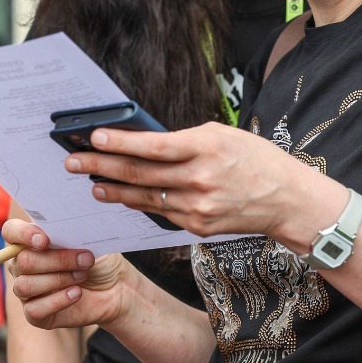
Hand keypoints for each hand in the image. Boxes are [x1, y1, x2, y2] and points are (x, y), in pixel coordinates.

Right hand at [2, 218, 133, 331]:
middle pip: (23, 261)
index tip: (44, 240)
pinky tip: (77, 293)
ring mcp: (26, 290)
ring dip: (59, 279)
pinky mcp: (35, 314)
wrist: (116, 288)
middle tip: (85, 259)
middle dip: (57, 260)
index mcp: (30, 240)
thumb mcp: (89, 240)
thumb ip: (71, 232)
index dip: (23, 234)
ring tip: (82, 275)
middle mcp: (22, 265)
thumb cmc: (99, 260)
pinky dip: (58, 300)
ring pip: (26, 285)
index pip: (11, 231)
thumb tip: (63, 226)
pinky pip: (34, 309)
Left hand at [61, 121, 346, 253]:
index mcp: (207, 149)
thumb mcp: (224, 136)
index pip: (154, 147)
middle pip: (141, 174)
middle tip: (73, 162)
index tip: (93, 137)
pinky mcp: (197, 227)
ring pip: (145, 198)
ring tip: (90, 183)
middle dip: (102, 167)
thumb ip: (185, 139)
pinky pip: (160, 212)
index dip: (120, 143)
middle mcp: (200, 180)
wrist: (288, 201)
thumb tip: (144, 142)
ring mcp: (197, 207)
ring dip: (114, 189)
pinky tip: (121, 196)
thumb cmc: (256, 160)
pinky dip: (139, 203)